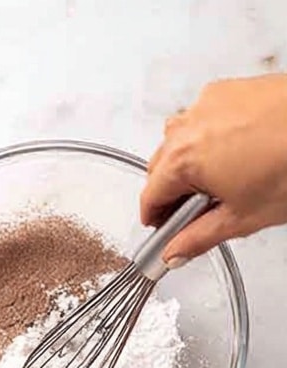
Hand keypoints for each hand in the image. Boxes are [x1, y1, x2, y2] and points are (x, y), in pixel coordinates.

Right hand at [142, 74, 286, 262]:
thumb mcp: (243, 217)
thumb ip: (199, 238)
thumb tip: (177, 252)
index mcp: (184, 159)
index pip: (150, 195)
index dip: (155, 219)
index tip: (165, 231)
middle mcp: (191, 124)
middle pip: (160, 165)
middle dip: (171, 190)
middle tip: (195, 213)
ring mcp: (211, 102)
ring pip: (179, 138)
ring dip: (187, 162)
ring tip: (221, 182)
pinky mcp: (232, 89)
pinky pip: (204, 117)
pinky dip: (209, 138)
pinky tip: (236, 155)